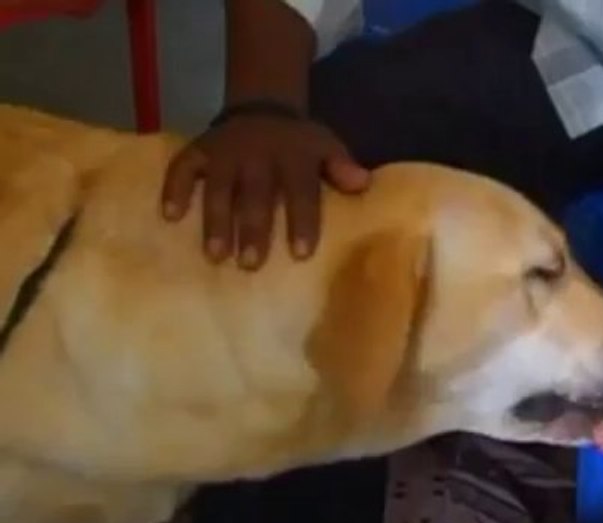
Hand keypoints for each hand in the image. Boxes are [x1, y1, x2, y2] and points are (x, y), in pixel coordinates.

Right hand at [161, 115, 369, 269]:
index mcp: (294, 156)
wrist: (263, 108)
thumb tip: (362, 184)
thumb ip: (341, 167)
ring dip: (216, 221)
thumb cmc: (300, 145)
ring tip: (216, 256)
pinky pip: (182, 168)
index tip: (300, 254)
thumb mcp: (326, 147)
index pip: (301, 190)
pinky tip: (170, 217)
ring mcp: (225, 153)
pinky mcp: (198, 151)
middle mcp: (258, 154)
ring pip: (219, 188)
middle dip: (254, 229)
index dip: (302, 221)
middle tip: (251, 264)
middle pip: (256, 195)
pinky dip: (174, 189)